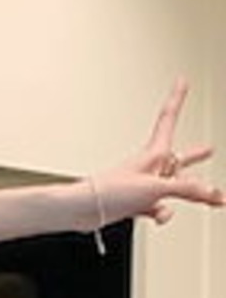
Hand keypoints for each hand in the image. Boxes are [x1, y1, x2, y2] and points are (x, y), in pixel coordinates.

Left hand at [93, 79, 222, 227]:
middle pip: (179, 158)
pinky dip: (162, 213)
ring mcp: (144, 186)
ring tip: (208, 199)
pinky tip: (160, 216)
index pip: (169, 117)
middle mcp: (150, 167)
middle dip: (195, 155)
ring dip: (188, 194)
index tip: (182, 81)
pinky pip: (157, 207)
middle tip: (208, 150)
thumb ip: (187, 189)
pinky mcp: (136, 203)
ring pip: (172, 188)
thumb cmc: (112, 191)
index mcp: (154, 152)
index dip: (177, 98)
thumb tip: (211, 192)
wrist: (86, 210)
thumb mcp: (156, 187)